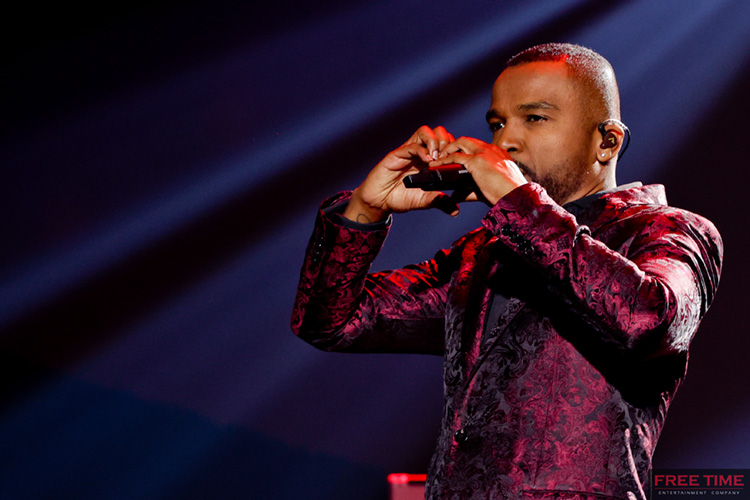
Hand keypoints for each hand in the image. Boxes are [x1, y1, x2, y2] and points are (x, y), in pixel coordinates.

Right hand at [344, 126, 459, 222]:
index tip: (456, 163)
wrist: (379, 202)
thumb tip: (455, 210)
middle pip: (438, 132)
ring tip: (437, 158)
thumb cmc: (400, 198)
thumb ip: (439, 202)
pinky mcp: (397, 154)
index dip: (453, 148)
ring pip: (425, 131)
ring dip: (435, 142)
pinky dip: (422, 150)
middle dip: (446, 142)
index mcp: (428, 160)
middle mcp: (419, 152)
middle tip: (446, 159)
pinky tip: (427, 162)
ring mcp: (408, 151)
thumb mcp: (424, 201)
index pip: (446, 142)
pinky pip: (411, 145)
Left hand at [428, 137, 526, 205]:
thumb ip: (470, 190)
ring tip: (437, 159)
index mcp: (499, 154)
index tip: (454, 157)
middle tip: (442, 156)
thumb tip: (455, 195)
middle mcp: (492, 149)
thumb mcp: (488, 188)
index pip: (478, 146)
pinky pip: (455, 156)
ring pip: (460, 143)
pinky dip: (443, 160)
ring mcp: (484, 153)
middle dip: (453, 146)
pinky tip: (436, 165)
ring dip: (447, 150)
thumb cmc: (507, 196)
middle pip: (467, 140)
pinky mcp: (476, 160)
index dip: (464, 150)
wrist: (517, 198)